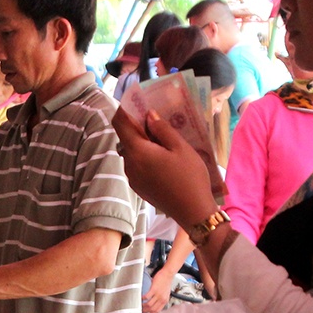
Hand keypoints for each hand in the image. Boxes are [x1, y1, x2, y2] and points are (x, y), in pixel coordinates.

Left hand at [112, 109, 219, 230]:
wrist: (192, 211)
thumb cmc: (189, 176)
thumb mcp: (180, 147)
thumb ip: (162, 129)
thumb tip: (149, 115)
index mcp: (137, 151)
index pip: (120, 123)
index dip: (124, 109)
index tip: (135, 101)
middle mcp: (129, 164)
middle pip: (125, 138)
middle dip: (136, 126)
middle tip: (155, 119)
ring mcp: (132, 177)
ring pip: (131, 152)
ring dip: (141, 142)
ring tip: (162, 139)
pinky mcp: (138, 187)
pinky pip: (136, 165)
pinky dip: (144, 156)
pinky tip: (162, 158)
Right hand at [142, 268, 175, 312]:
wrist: (168, 274)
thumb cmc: (166, 282)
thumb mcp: (165, 293)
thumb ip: (160, 298)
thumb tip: (154, 302)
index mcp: (165, 300)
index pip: (158, 310)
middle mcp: (162, 299)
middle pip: (152, 309)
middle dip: (146, 311)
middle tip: (141, 311)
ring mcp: (158, 294)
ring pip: (149, 304)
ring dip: (143, 306)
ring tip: (139, 305)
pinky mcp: (154, 289)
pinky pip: (147, 297)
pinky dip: (142, 299)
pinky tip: (140, 298)